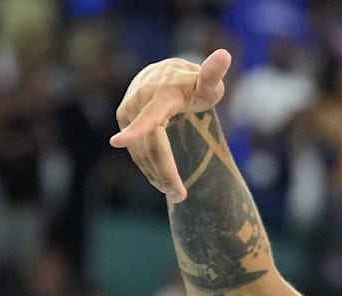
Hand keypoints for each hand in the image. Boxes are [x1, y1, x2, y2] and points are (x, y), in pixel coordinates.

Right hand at [109, 49, 231, 201]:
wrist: (166, 73)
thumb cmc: (193, 83)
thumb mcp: (207, 82)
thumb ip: (214, 74)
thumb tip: (224, 53)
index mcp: (160, 95)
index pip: (149, 117)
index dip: (136, 130)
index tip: (117, 142)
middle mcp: (139, 102)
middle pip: (149, 145)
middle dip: (164, 172)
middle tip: (181, 196)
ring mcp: (128, 111)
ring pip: (140, 151)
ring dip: (156, 175)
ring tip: (178, 194)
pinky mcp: (124, 119)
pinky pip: (135, 149)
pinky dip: (148, 167)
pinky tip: (162, 181)